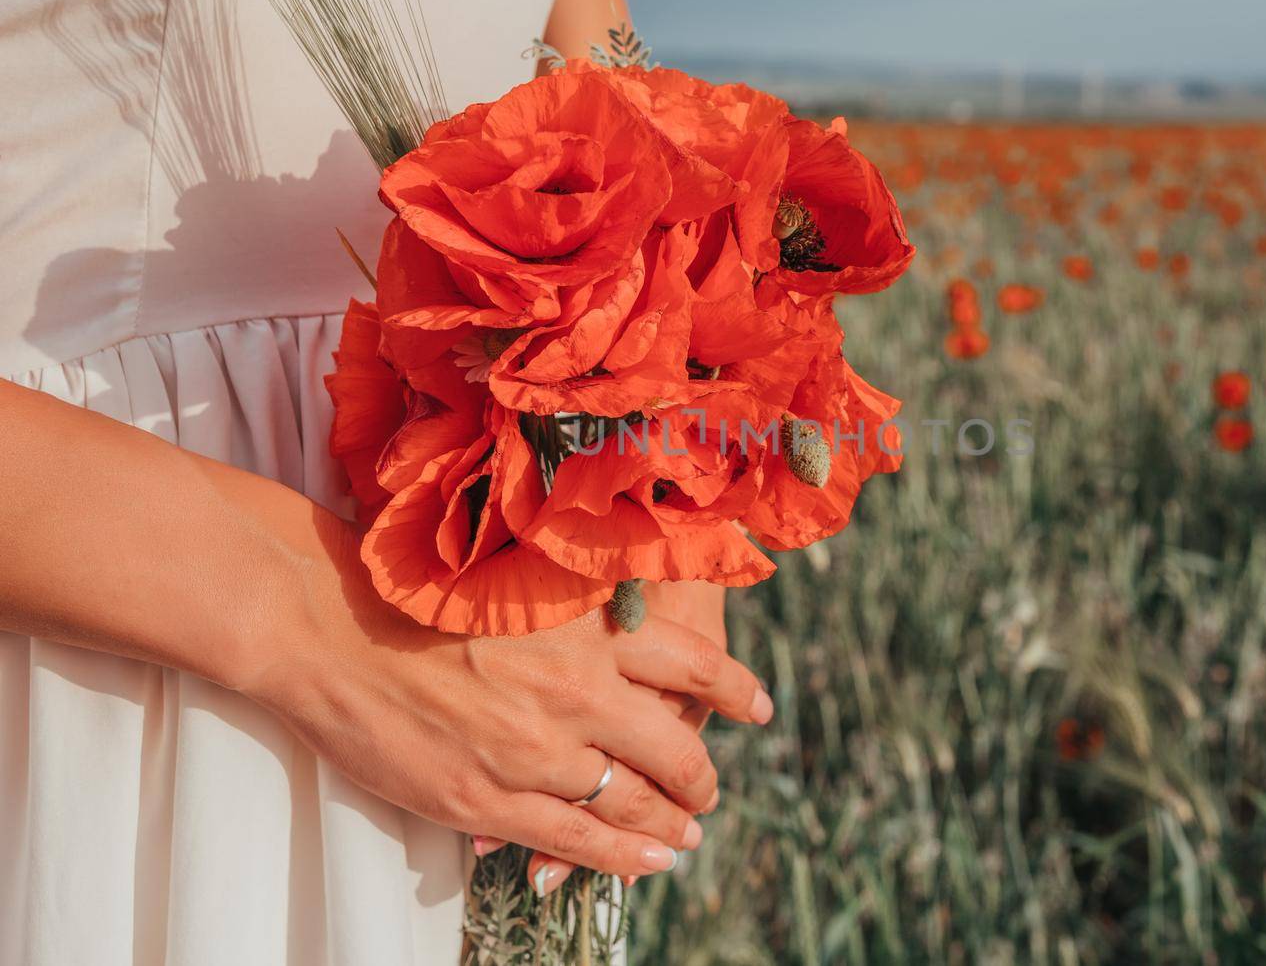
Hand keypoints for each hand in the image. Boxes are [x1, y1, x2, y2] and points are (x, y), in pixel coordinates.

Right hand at [244, 516, 771, 877]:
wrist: (332, 625)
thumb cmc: (417, 591)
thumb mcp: (520, 580)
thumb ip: (580, 607)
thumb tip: (628, 620)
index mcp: (588, 626)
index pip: (692, 660)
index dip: (735, 689)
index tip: (758, 708)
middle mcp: (577, 687)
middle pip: (674, 745)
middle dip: (701, 775)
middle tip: (710, 789)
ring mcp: (536, 748)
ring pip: (634, 800)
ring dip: (672, 822)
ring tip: (688, 832)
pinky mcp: (491, 797)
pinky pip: (581, 838)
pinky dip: (626, 854)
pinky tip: (653, 860)